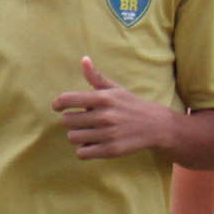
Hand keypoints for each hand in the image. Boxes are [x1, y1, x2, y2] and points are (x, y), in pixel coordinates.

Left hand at [52, 57, 171, 158]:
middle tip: (80, 120)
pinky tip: (91, 144)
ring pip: (73, 137)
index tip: (58, 107)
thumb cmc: (130, 105)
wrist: (156, 125)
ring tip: (87, 132)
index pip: (67, 99)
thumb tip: (84, 59)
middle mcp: (105, 115)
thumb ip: (96, 77)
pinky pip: (82, 153)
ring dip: (77, 135)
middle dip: (70, 120)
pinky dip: (83, 150)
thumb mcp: (115, 89)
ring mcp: (108, 134)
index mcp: (103, 98)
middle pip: (67, 121)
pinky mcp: (111, 150)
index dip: (57, 104)